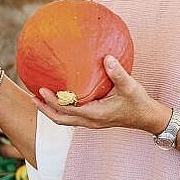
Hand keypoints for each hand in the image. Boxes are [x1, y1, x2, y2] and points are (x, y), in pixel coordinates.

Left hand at [35, 55, 167, 133]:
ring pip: (65, 119)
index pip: (66, 110)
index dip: (52, 101)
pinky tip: (61, 97)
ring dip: (51, 110)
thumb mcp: (131, 87)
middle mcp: (90, 121)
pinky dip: (62, 109)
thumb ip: (118, 73)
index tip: (41, 90)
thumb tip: (106, 58)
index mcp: (95, 115)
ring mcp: (92, 122)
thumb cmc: (140, 103)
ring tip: (39, 97)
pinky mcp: (95, 119)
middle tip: (31, 96)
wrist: (148, 118)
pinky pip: (72, 116)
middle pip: (59, 119)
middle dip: (44, 109)